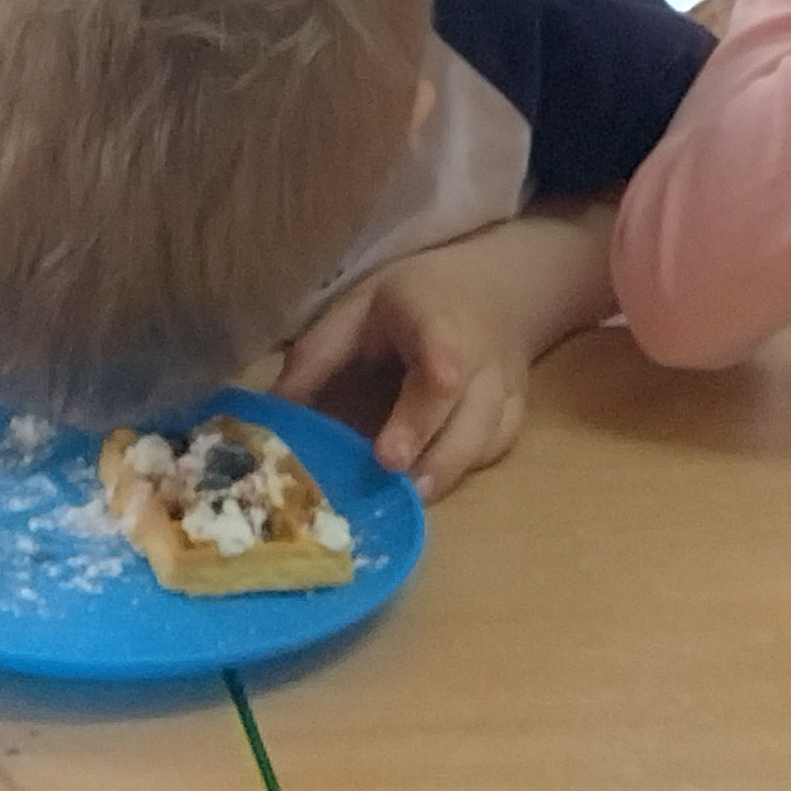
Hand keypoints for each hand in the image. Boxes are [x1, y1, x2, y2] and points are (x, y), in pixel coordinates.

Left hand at [281, 244, 538, 500]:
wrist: (490, 288)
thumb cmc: (411, 300)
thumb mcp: (358, 307)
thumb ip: (319, 355)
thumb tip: (275, 410)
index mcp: (436, 320)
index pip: (441, 352)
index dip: (426, 395)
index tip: (394, 447)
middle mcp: (480, 356)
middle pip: (469, 410)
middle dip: (436, 453)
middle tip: (397, 485)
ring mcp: (505, 387)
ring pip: (488, 436)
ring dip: (450, 471)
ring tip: (412, 502)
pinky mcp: (515, 412)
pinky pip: (498, 447)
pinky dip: (469, 470)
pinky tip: (435, 486)